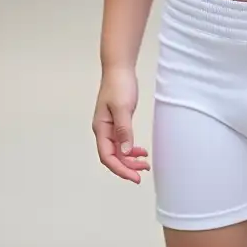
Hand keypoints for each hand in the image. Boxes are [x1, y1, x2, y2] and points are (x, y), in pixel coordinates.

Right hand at [92, 66, 150, 183]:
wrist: (119, 69)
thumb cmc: (119, 85)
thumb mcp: (123, 108)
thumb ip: (124, 130)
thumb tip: (126, 152)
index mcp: (101, 128)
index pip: (108, 157)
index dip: (120, 169)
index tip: (135, 177)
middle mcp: (103, 131)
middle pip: (113, 157)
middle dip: (127, 167)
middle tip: (144, 172)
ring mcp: (110, 128)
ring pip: (119, 151)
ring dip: (131, 160)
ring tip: (146, 164)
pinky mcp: (117, 123)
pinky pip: (123, 143)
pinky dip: (132, 150)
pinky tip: (142, 152)